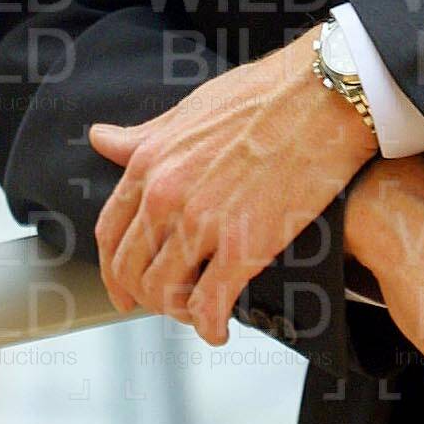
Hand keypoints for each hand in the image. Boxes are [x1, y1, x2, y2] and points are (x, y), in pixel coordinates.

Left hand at [88, 29, 377, 344]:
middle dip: (146, 296)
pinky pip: (211, 305)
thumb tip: (100, 139)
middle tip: (169, 304)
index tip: (123, 289)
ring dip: (179, 312)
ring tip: (199, 312)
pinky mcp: (244, 245)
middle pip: (133, 270)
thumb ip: (143, 136)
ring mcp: (203, 221)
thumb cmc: (263, 94)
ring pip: (166, 292)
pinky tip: (220, 330)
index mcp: (151, 162)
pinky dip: (210, 326)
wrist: (323, 95)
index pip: (109, 232)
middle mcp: (167, 195)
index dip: (113, 271)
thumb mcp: (190, 109)